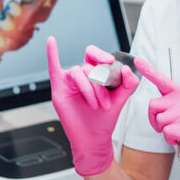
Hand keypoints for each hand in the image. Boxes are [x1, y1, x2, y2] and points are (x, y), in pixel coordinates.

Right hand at [47, 36, 138, 175]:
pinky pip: (53, 67)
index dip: (103, 56)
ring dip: (90, 89)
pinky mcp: (59, 88)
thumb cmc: (104, 119)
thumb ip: (128, 83)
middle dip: (99, 74)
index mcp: (96, 74)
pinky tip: (51, 42)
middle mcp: (82, 75)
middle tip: (105, 82)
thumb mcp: (121, 99)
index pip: (97, 57)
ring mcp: (69, 81)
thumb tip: (127, 68)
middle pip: (89, 64)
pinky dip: (52, 54)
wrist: (93, 137)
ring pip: (78, 71)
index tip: (111, 63)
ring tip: (97, 105)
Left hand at [134, 56, 179, 179]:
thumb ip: (170, 105)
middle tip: (169, 127)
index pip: (163, 80)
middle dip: (155, 119)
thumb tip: (154, 104)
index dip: (148, 70)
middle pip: (153, 105)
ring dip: (166, 131)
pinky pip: (167, 133)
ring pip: (160, 121)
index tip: (137, 60)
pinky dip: (172, 140)